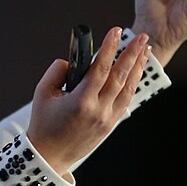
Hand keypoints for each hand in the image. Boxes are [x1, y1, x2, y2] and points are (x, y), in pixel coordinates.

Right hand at [27, 26, 149, 176]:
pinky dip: (132, 83)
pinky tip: (136, 71)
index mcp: (80, 102)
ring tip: (144, 50)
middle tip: (142, 36)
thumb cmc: (43, 123)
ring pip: (128, 88)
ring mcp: (107, 118)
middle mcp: (98, 110)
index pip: (100, 69)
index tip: (115, 30)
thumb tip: (75, 59)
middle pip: (120, 77)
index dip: (109, 48)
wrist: (49, 155)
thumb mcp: (42, 93)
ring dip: (137, 67)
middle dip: (132, 54)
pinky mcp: (111, 124)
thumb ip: (57, 71)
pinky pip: (125, 99)